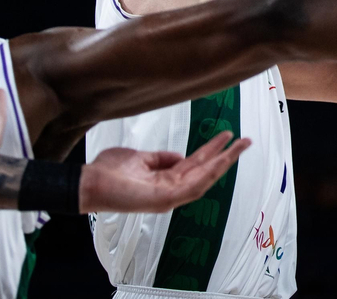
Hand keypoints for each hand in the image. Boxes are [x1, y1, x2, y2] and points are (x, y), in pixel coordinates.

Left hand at [79, 132, 251, 212]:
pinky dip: (209, 173)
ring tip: (240, 146)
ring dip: (224, 163)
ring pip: (205, 179)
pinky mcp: (164, 199)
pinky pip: (193, 186)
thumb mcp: (139, 158)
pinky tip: (221, 160)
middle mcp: (171, 189)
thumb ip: (160, 158)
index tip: (228, 136)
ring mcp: (169, 196)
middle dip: (226, 155)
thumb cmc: (108, 172)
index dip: (213, 150)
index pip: (196, 164)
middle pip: (205, 171)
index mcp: (165, 179)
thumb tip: (179, 156)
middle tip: (245, 140)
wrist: (90, 182)